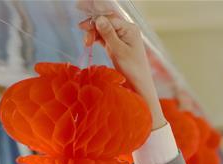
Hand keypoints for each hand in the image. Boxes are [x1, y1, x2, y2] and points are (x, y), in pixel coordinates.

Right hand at [79, 12, 165, 129]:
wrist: (139, 85)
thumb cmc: (133, 69)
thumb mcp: (119, 51)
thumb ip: (109, 34)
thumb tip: (99, 19)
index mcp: (129, 29)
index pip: (109, 19)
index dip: (95, 21)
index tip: (82, 27)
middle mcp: (126, 30)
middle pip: (105, 22)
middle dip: (93, 27)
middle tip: (84, 35)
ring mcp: (121, 37)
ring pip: (103, 29)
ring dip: (93, 33)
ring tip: (87, 43)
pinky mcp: (116, 45)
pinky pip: (104, 37)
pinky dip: (96, 38)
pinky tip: (90, 42)